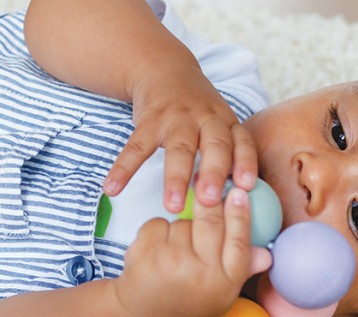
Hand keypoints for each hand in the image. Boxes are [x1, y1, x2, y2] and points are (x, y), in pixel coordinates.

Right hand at [102, 61, 257, 211]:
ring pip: (179, 148)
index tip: (246, 186)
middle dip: (213, 173)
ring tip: (171, 206)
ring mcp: (177, 118)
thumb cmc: (200, 113)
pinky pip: (136, 146)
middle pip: (214, 145)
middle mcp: (206, 119)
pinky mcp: (149, 121)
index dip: (246, 162)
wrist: (165, 69)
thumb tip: (234, 201)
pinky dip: (123, 168)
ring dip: (175, 178)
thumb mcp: (220, 126)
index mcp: (227, 123)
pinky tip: (111, 189)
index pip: (242, 142)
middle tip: (210, 201)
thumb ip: (228, 157)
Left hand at [112, 188, 271, 316]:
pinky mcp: (148, 253)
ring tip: (175, 251)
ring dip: (180, 228)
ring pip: (183, 222)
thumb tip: (267, 254)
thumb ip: (241, 270)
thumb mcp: (220, 295)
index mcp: (225, 284)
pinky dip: (158, 231)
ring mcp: (173, 262)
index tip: (239, 193)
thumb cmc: (186, 305)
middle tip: (209, 182)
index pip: (239, 242)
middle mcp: (202, 274)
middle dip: (211, 199)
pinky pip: (159, 223)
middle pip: (212, 222)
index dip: (240, 214)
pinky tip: (156, 251)